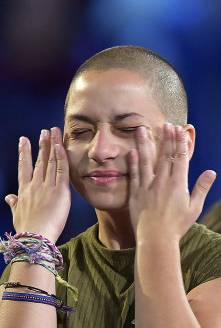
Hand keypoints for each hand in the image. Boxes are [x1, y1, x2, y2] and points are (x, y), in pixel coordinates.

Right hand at [5, 127, 70, 243]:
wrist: (35, 237)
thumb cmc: (27, 230)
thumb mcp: (17, 214)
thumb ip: (14, 204)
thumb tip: (9, 197)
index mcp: (24, 191)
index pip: (24, 167)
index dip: (25, 153)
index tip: (24, 140)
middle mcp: (35, 185)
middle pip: (39, 160)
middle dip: (42, 144)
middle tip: (44, 131)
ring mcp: (47, 186)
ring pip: (50, 161)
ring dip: (52, 145)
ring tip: (53, 132)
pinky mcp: (60, 190)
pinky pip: (62, 170)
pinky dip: (62, 157)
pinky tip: (61, 146)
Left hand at [128, 123, 215, 241]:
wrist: (156, 239)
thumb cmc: (178, 226)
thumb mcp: (194, 208)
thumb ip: (202, 188)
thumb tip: (211, 172)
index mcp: (178, 184)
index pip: (180, 158)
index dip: (181, 143)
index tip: (181, 130)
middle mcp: (163, 182)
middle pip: (165, 155)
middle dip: (167, 138)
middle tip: (167, 124)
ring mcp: (148, 186)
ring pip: (146, 160)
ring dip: (146, 143)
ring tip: (143, 129)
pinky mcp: (136, 194)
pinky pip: (134, 174)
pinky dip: (133, 162)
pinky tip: (132, 151)